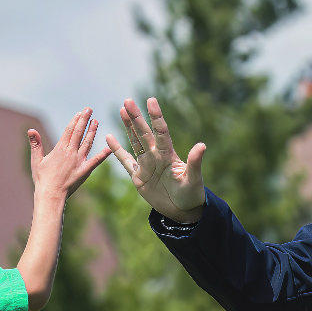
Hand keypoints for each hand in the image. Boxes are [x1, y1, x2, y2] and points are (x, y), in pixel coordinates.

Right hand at [28, 108, 111, 200]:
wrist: (51, 195)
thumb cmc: (42, 179)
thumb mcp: (36, 160)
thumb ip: (36, 144)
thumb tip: (31, 130)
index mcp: (60, 149)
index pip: (69, 131)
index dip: (75, 120)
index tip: (80, 112)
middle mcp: (71, 153)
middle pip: (79, 133)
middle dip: (84, 120)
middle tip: (89, 109)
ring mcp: (79, 161)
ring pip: (87, 143)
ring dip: (92, 132)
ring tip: (96, 121)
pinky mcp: (85, 171)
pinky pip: (96, 161)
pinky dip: (103, 154)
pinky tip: (110, 147)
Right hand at [106, 97, 206, 223]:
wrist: (182, 210)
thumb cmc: (192, 194)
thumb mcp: (194, 179)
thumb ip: (195, 162)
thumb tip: (202, 145)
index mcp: (169, 154)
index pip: (161, 132)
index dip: (156, 116)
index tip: (151, 100)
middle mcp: (156, 156)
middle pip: (144, 133)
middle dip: (136, 117)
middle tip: (128, 101)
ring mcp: (146, 164)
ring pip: (135, 142)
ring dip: (129, 127)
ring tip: (123, 110)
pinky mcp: (138, 176)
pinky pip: (125, 161)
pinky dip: (117, 150)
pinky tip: (109, 137)